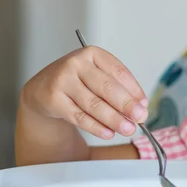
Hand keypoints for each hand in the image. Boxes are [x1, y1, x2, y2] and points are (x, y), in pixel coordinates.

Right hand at [20, 46, 147, 138]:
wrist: (42, 88)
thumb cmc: (78, 80)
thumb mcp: (98, 75)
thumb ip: (119, 87)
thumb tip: (141, 105)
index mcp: (93, 53)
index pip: (119, 72)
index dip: (134, 90)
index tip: (144, 104)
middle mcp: (76, 63)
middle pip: (107, 87)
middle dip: (127, 105)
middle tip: (140, 118)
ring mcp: (62, 80)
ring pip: (94, 104)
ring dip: (114, 120)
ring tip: (128, 129)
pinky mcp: (53, 99)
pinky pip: (79, 117)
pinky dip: (96, 127)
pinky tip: (109, 133)